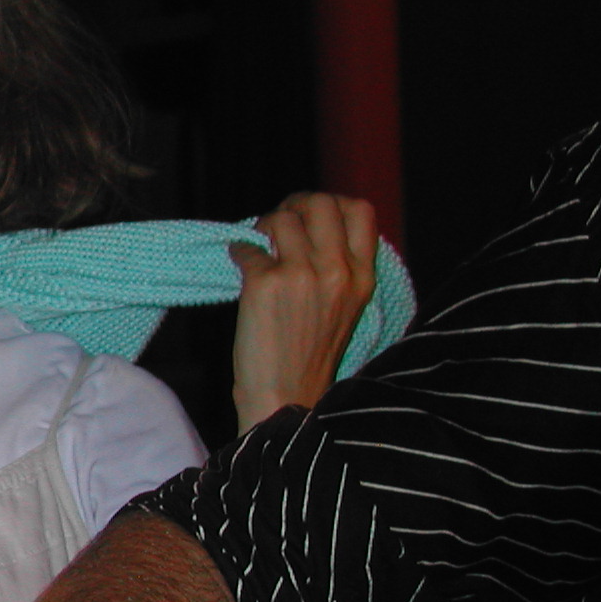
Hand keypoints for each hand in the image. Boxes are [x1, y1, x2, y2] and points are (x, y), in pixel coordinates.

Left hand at [230, 193, 377, 428]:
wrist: (287, 399)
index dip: (331, 204)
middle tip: (277, 223)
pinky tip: (239, 265)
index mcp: (362, 277)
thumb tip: (308, 231)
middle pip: (320, 202)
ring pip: (281, 218)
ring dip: (262, 226)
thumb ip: (337, 269)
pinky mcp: (265, 283)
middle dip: (294, 205)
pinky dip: (238, 251)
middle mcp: (337, 270)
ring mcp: (301, 274)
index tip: (310, 216)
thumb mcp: (344, 309)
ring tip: (256, 246)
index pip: (360, 211)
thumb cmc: (309, 358)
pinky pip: (246, 247)